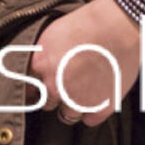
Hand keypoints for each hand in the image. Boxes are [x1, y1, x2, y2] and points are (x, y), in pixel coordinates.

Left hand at [32, 0, 144, 124]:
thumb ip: (40, 56)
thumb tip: (33, 68)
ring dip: (72, 106)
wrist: (118, 28)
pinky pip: (89, 120)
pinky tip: (95, 99)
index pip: (26, 87)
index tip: (38, 87)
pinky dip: (92, 112)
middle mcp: (54, 87)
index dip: (34, 86)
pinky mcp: (101, 108)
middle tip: (65, 85)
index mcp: (39, 66)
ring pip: (67, 115)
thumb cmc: (87, 24)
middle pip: (46, 103)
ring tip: (81, 92)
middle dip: (53, 96)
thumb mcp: (51, 35)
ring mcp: (78, 100)